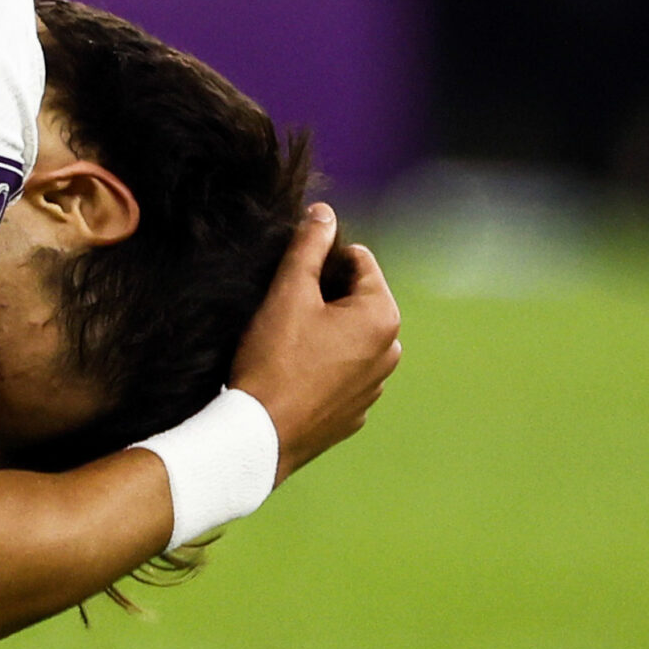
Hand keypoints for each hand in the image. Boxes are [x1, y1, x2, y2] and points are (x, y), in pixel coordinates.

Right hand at [229, 204, 401, 481]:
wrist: (258, 436)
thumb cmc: (273, 360)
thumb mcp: (287, 293)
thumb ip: (309, 247)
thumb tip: (323, 213)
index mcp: (381, 317)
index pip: (359, 261)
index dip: (322, 260)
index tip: (291, 278)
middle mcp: (390, 352)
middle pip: (357, 301)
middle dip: (326, 298)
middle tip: (283, 311)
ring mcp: (374, 387)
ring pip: (350, 339)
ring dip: (325, 333)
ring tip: (284, 345)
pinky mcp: (354, 414)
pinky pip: (342, 376)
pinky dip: (322, 368)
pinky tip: (291, 376)